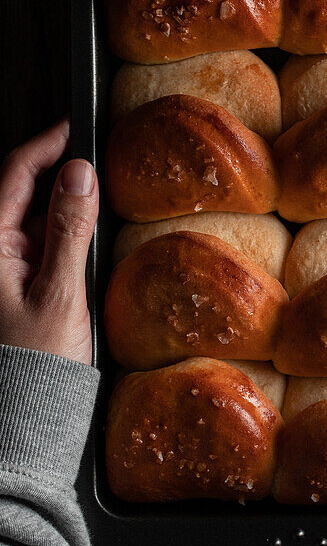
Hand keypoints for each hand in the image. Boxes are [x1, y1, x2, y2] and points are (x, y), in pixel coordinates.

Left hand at [0, 120, 97, 364]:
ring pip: (35, 218)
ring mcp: (8, 270)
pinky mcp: (22, 287)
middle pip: (23, 193)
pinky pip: (43, 246)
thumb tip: (78, 173)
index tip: (74, 126)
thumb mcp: (60, 292)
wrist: (26, 419)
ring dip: (64, 203)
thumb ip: (68, 229)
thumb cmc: (36, 363)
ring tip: (98, 194)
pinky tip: (86, 237)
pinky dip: (65, 234)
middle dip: (58, 171)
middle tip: (96, 156)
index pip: (14, 176)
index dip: (44, 146)